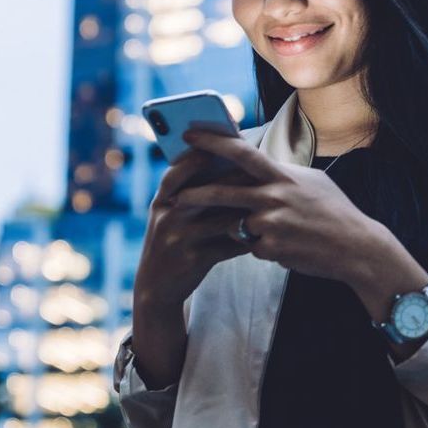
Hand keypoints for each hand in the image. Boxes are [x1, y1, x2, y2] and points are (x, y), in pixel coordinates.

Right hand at [130, 147, 255, 389]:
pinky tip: (264, 233)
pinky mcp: (194, 260)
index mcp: (162, 199)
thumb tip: (226, 160)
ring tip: (270, 201)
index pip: (179, 171)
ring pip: (222, 219)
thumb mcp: (171, 213)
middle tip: (261, 171)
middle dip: (235, 180)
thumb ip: (190, 190)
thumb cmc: (173, 239)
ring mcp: (180, 239)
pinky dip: (247, 238)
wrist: (156, 285)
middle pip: (206, 192)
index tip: (225, 142)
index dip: (201, 156)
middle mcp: (168, 216)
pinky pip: (228, 245)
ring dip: (247, 210)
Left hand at [172, 129, 387, 283]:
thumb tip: (260, 163)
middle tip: (172, 194)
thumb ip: (281, 174)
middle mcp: (274, 196)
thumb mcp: (311, 182)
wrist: (356, 247)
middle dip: (194, 193)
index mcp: (282, 175)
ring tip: (226, 224)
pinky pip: (251, 246)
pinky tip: (284, 247)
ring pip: (235, 223)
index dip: (212, 142)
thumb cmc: (335, 211)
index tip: (189, 134)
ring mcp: (272, 223)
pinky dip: (260, 247)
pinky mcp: (271, 248)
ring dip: (235, 227)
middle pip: (223, 191)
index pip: (241, 152)